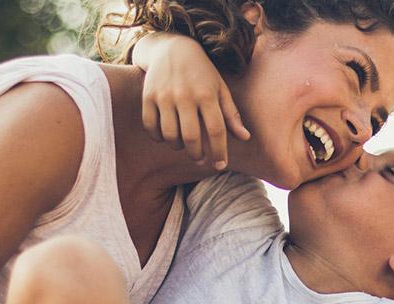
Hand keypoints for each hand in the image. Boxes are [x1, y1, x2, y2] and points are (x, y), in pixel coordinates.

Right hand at [138, 33, 249, 168]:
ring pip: (170, 135)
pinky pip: (151, 126)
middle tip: (201, 159)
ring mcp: (164, 96)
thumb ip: (231, 114)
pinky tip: (166, 137)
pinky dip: (158, 137)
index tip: (221, 165)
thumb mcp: (220, 89)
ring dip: (178, 146)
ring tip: (184, 145)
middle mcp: (185, 95)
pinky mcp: (148, 96)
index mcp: (207, 94)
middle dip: (197, 154)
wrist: (173, 48)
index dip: (219, 151)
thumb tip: (245, 138)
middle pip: (191, 137)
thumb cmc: (202, 73)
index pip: (216, 130)